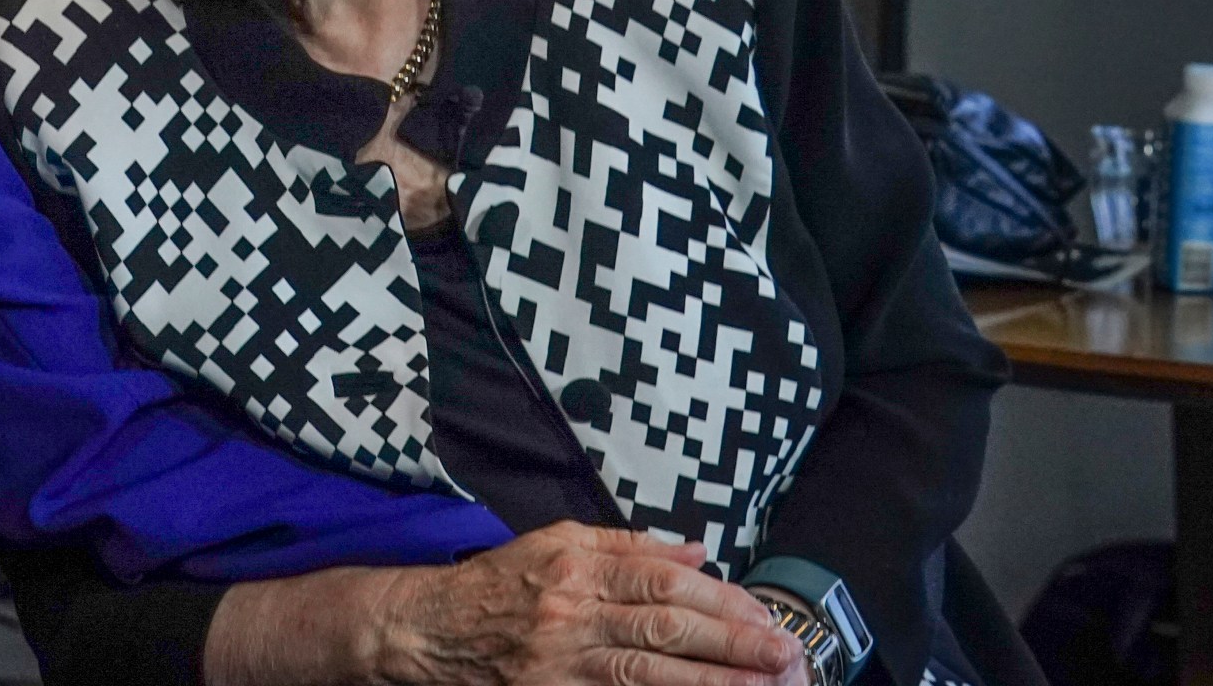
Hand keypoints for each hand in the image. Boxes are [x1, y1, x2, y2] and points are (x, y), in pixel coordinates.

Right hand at [355, 522, 801, 685]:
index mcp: (576, 565)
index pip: (661, 581)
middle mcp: (571, 610)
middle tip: (782, 654)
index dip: (718, 600)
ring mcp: (562, 659)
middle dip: (730, 642)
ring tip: (760, 685)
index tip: (762, 615)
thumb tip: (696, 550)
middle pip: (663, 627)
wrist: (430, 629)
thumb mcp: (555, 542)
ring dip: (710, 680)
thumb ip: (627, 544)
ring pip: (647, 672)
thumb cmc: (498, 583)